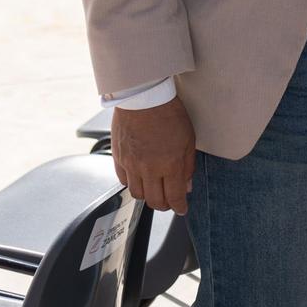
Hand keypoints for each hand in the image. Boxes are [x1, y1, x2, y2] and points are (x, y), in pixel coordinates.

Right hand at [110, 96, 195, 213]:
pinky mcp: (118, 158)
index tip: (182, 209)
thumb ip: (187, 166)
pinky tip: (139, 178)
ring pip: (137, 194)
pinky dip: (132, 183)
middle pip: (154, 201)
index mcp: (169, 164)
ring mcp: (131, 164)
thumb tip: (187, 186)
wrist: (143, 97)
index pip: (174, 197)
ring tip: (154, 190)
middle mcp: (148, 168)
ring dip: (147, 196)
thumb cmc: (168, 113)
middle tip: (169, 201)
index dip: (179, 207)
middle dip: (164, 205)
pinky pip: (123, 180)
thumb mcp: (188, 139)